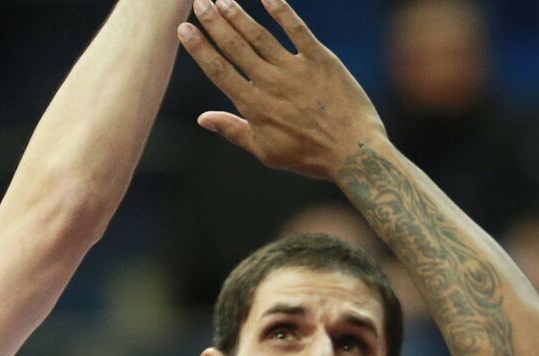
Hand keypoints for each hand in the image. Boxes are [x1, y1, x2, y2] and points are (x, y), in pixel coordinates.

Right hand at [177, 0, 385, 179]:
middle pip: (235, 47)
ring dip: (239, 16)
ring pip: (260, 36)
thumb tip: (202, 118)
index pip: (218, 71)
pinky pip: (298, 30)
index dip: (199, 48)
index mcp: (254, 107)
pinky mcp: (321, 60)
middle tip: (199, 3)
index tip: (184, 30)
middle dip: (214, 23)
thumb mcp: (265, 151)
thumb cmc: (308, 156)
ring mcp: (296, 69)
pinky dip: (282, 11)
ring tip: (222, 0)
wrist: (353, 153)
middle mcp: (271, 84)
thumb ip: (233, 130)